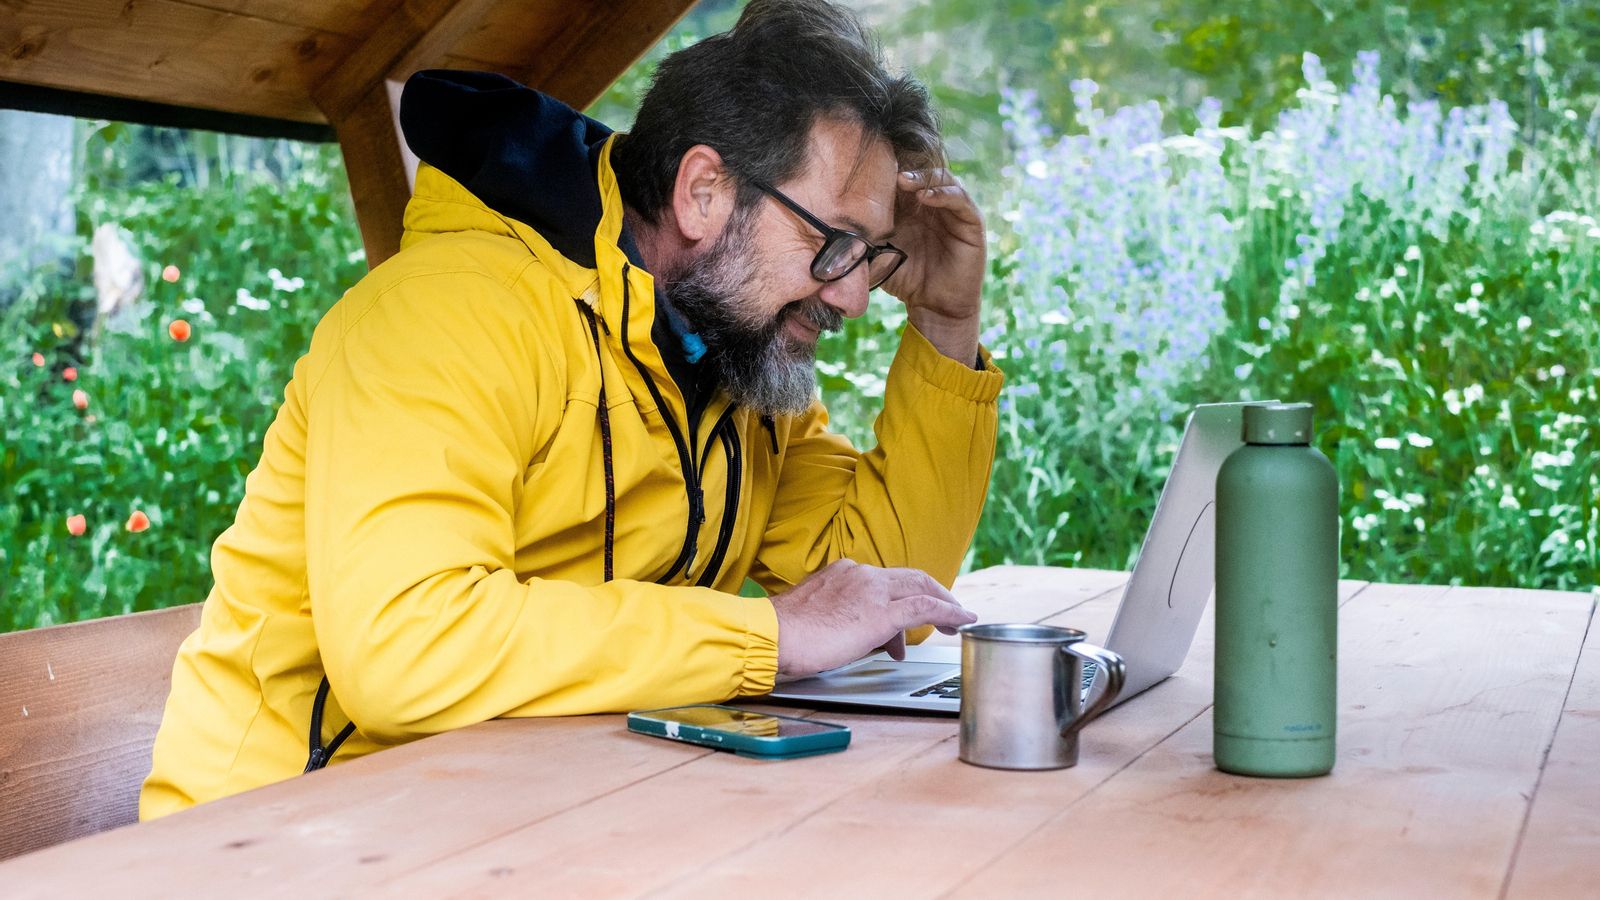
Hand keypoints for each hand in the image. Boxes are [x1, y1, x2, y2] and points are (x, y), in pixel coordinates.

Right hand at [769, 559, 977, 677]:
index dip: (903, 597)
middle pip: (911, 577)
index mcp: (844, 571)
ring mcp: (872, 592)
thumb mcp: (816, 616)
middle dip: (934, 593)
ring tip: (958, 621)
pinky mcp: (881, 614)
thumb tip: (856, 634)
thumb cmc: (785, 634)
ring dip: (945, 604)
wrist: (772, 636)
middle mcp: (861, 574)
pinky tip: (962, 621)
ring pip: (922, 588)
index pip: (884, 580)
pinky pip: (925, 607)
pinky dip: (948, 612)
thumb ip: (840, 617)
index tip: (907, 619)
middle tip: (947, 613)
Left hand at [881, 168, 985, 362]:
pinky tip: (925, 196)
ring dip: (922, 176)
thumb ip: (862, 236)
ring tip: (903, 179)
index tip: (864, 166)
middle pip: (920, 171)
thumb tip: (828, 224)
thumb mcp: (878, 252)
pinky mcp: (971, 222)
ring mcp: (954, 210)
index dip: (885, 169)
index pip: (900, 177)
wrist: (933, 307)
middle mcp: (933, 202)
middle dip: (903, 166)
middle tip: (884, 164)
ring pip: (941, 179)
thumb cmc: (904, 279)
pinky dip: (943, 193)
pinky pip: (960, 199)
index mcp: (911, 206)